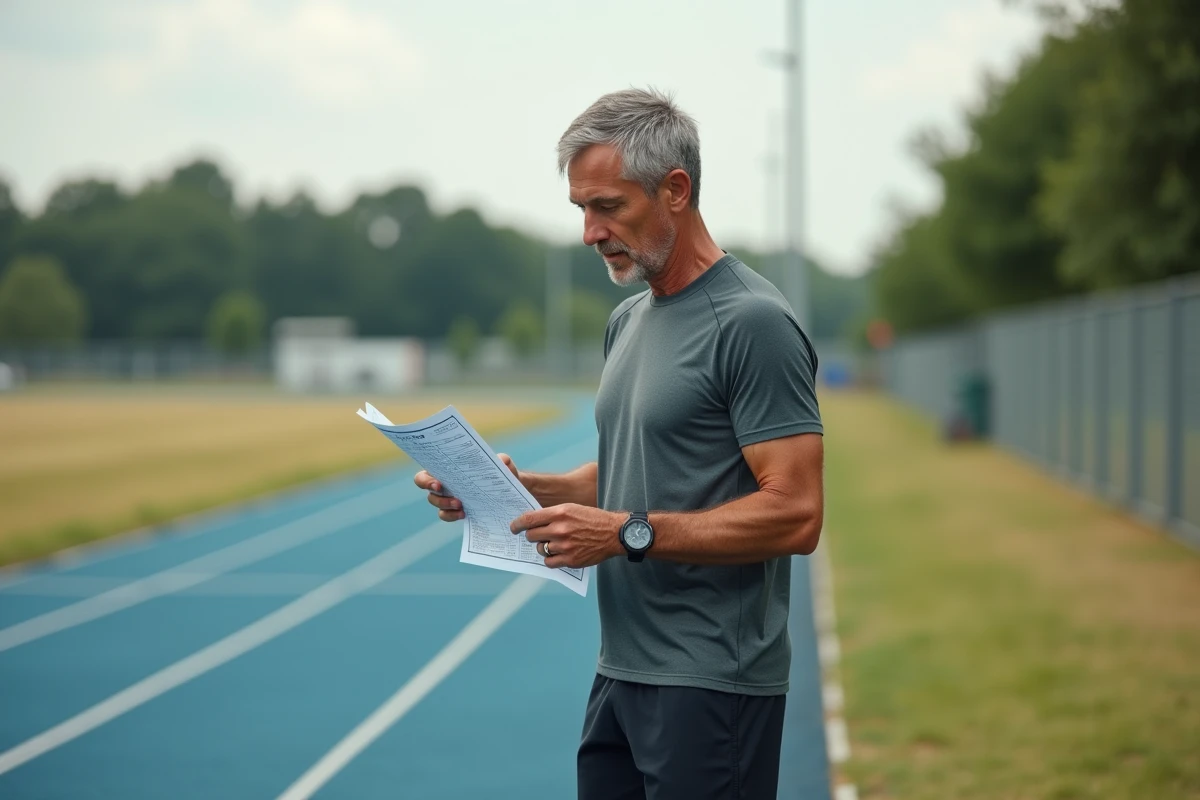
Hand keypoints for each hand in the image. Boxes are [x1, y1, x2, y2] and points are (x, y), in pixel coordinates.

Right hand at [416, 453, 519, 522]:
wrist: (509, 490)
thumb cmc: (500, 473)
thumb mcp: (504, 465)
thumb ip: (503, 460)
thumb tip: (502, 460)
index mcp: (448, 467)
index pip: (426, 472)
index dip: (426, 479)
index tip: (438, 483)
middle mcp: (444, 482)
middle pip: (427, 488)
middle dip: (435, 493)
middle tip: (448, 494)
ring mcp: (448, 497)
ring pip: (436, 503)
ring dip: (445, 504)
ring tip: (461, 505)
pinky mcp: (455, 510)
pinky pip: (446, 515)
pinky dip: (452, 515)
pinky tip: (464, 514)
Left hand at [509, 504, 623, 568]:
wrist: (614, 533)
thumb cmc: (593, 519)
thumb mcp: (572, 508)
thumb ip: (552, 514)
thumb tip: (533, 522)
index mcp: (560, 513)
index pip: (529, 519)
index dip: (517, 524)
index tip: (513, 528)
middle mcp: (560, 529)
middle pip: (532, 536)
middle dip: (532, 536)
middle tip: (538, 535)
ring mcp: (565, 546)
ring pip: (540, 549)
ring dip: (543, 547)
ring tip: (554, 544)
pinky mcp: (570, 560)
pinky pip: (549, 562)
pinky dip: (551, 559)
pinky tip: (558, 553)